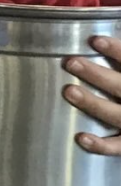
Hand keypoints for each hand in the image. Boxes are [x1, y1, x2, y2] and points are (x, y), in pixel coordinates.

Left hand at [62, 35, 120, 155]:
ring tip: (69, 91)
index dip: (116, 49)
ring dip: (93, 103)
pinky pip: (118, 146)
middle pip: (120, 86)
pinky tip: (81, 138)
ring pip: (116, 114)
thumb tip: (93, 39)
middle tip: (71, 62)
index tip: (94, 40)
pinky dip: (101, 145)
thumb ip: (118, 57)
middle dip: (96, 75)